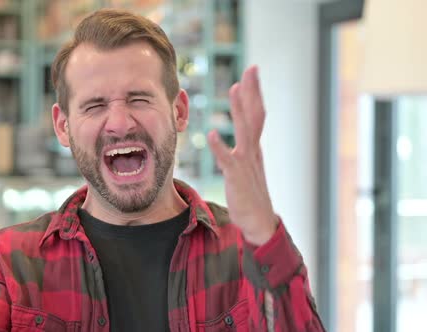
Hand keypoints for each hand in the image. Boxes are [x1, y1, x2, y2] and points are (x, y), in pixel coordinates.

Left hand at [207, 66, 277, 245]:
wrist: (258, 222)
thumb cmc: (250, 194)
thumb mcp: (248, 166)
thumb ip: (243, 148)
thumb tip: (241, 134)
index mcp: (254, 147)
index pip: (256, 114)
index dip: (253, 94)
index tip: (251, 73)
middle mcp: (252, 151)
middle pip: (255, 115)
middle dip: (253, 92)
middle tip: (252, 69)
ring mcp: (246, 163)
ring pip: (245, 131)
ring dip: (239, 109)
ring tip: (235, 88)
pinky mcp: (237, 178)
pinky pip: (227, 160)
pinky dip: (220, 147)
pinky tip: (212, 134)